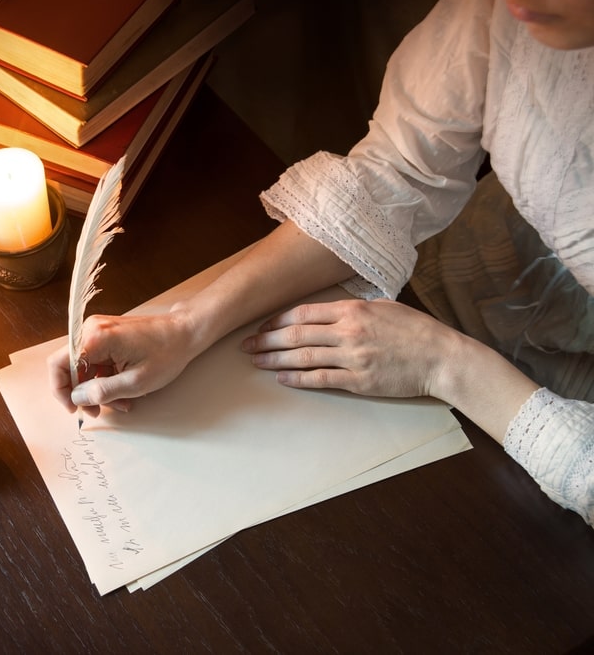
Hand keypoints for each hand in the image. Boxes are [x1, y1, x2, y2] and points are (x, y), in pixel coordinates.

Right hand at [47, 311, 197, 416]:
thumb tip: (77, 398)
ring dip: (97, 388)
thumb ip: (102, 392)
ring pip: (84, 367)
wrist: (184, 332)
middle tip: (98, 411)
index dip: (61, 390)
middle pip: (69, 367)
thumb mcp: (135, 382)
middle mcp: (91, 330)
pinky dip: (105, 378)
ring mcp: (98, 330)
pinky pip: (96, 361)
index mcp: (95, 339)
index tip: (73, 408)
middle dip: (83, 393)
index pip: (58, 364)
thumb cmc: (167, 353)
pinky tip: (123, 390)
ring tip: (121, 402)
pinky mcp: (106, 335)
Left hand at [241, 299, 459, 398]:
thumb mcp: (383, 307)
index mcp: (353, 309)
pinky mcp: (358, 381)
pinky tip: (281, 378)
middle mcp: (348, 331)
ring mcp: (353, 357)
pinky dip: (297, 378)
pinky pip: (320, 379)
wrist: (442, 357)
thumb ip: (353, 308)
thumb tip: (327, 310)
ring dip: (275, 359)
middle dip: (266, 340)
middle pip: (296, 334)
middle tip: (246, 345)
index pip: (304, 313)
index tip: (261, 326)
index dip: (277, 320)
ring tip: (256, 361)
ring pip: (303, 357)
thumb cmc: (415, 331)